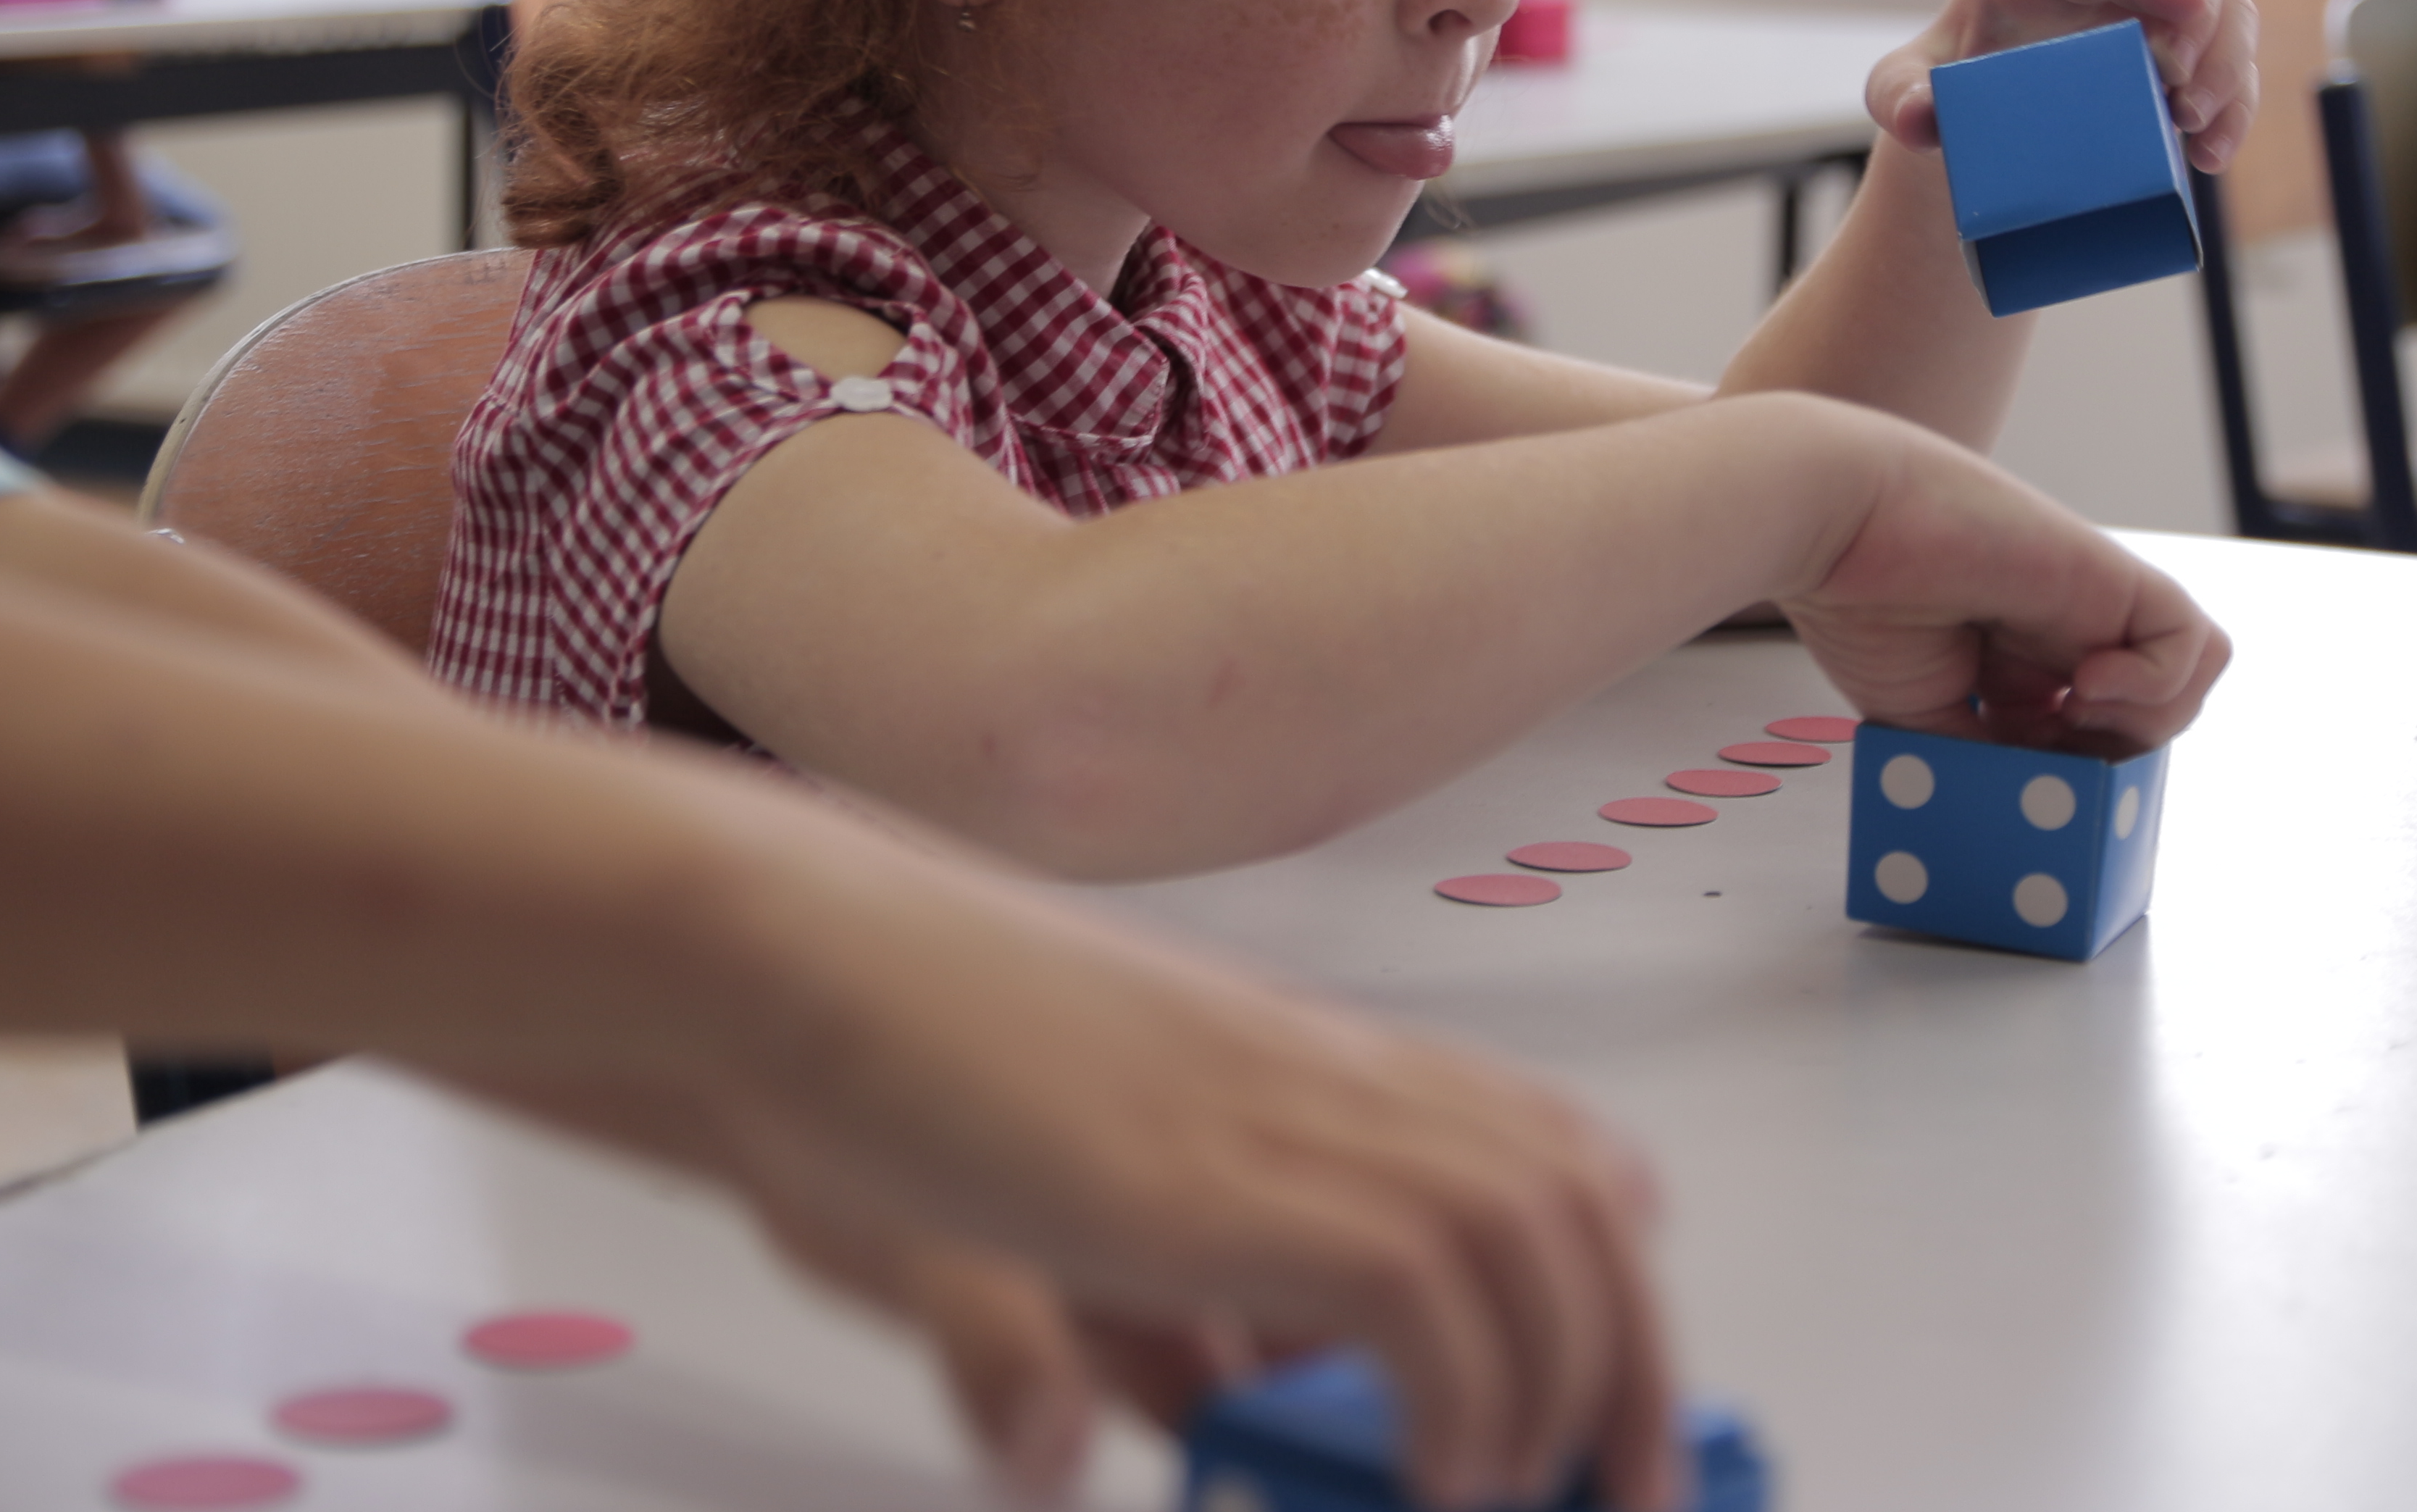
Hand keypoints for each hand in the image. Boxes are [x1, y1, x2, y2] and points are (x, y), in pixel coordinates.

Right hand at [546, 826, 1676, 1511]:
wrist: (784, 958)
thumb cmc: (887, 1066)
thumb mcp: (1048, 1216)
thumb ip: (1136, 1319)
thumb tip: (1191, 1411)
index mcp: (1278, 1059)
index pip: (1512, 1124)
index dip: (1597, 1238)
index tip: (1615, 1355)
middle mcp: (1299, 1075)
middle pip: (1560, 1188)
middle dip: (1628, 1352)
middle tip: (1632, 1480)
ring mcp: (1259, 1118)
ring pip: (1524, 1230)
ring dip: (1566, 1380)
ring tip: (1540, 1493)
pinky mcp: (1202, 1183)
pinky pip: (1413, 1282)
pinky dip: (1458, 1386)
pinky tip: (1431, 1475)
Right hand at [1778, 407, 2227, 748]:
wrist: (1838, 526)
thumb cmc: (1858, 606)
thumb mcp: (1923, 723)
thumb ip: (1984, 765)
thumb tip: (2030, 812)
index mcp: (2019, 665)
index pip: (2090, 737)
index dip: (2077, 775)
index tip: (2032, 791)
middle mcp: (2064, 634)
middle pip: (2146, 717)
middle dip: (2113, 758)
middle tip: (2055, 763)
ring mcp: (2092, 605)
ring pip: (2188, 682)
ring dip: (2144, 723)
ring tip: (2071, 715)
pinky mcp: (2112, 576)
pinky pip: (2190, 640)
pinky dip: (2155, 681)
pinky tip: (2083, 682)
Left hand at [1870, 0, 2260, 175]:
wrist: (1973, 124)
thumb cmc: (1941, 84)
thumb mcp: (1901, 88)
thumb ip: (1897, 96)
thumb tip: (1917, 120)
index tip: (2185, 4)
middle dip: (2201, 20)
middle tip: (2179, 91)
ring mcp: (2149, 20)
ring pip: (2226, 13)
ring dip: (2227, 70)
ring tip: (2195, 131)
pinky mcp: (2177, 68)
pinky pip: (2231, 74)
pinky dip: (2234, 112)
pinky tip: (2211, 156)